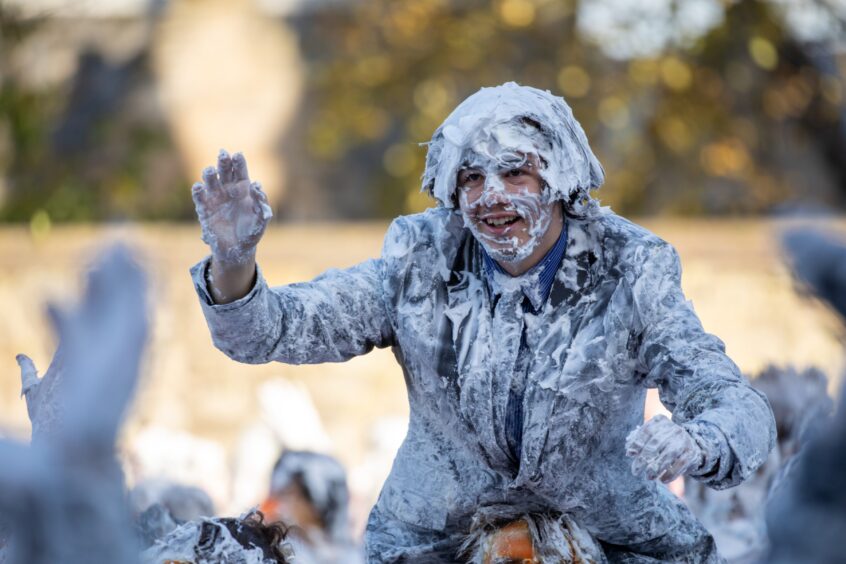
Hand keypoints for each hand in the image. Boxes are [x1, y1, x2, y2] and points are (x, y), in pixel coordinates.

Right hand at [192, 150, 271, 264]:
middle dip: (223, 162)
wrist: (236, 250)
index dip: (239, 163)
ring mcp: (215, 199)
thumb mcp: (261, 220)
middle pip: (224, 172)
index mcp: (243, 189)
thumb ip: (261, 204)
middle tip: (222, 154)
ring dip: (209, 175)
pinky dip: (198, 192)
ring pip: (210, 182)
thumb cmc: (251, 232)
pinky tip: (198, 187)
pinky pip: (199, 198)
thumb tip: (257, 185)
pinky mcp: (204, 210)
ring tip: (210, 170)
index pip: (240, 172)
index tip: (238, 155)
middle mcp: (227, 190)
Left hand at [625, 415, 703, 482]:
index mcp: (660, 421)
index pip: (647, 431)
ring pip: (668, 453)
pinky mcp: (691, 453)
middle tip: (636, 471)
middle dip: (644, 458)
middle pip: (656, 443)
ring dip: (657, 467)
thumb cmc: (664, 442)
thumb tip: (629, 452)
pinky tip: (663, 480)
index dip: (637, 443)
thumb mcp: (653, 437)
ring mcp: (684, 440)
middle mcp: (673, 428)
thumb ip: (640, 442)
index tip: (630, 454)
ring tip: (648, 477)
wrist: (691, 445)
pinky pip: (681, 464)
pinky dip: (671, 473)